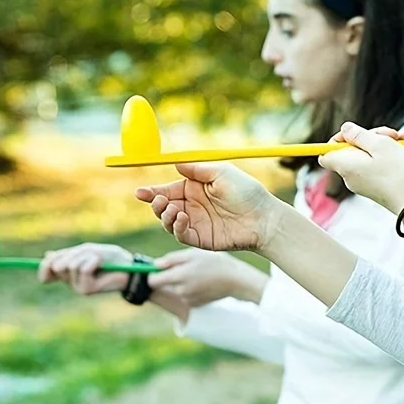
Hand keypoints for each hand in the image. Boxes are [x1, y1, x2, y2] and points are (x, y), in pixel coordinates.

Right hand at [38, 243, 132, 294]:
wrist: (129, 268)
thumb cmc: (111, 258)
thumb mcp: (87, 251)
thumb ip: (68, 255)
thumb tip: (47, 256)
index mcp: (68, 271)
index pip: (47, 271)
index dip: (44, 266)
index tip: (49, 259)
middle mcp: (70, 281)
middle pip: (57, 265)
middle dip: (72, 254)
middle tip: (88, 254)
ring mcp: (77, 287)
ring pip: (70, 266)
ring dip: (85, 257)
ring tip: (98, 260)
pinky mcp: (86, 290)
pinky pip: (83, 269)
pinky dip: (92, 261)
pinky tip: (100, 263)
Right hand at [135, 163, 281, 252]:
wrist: (264, 217)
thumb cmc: (247, 192)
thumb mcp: (222, 173)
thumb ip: (198, 169)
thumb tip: (176, 164)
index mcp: (195, 189)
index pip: (168, 190)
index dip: (152, 191)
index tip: (140, 192)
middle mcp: (193, 206)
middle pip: (164, 207)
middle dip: (156, 204)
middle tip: (160, 200)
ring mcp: (196, 223)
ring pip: (168, 222)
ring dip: (165, 216)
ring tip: (174, 209)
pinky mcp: (200, 239)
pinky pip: (180, 235)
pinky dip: (176, 227)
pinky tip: (182, 218)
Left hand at [147, 248, 258, 307]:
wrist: (237, 281)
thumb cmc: (216, 263)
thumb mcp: (194, 254)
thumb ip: (172, 260)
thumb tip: (155, 265)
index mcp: (178, 278)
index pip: (152, 280)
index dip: (153, 274)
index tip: (159, 268)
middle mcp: (180, 291)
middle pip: (164, 285)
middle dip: (170, 277)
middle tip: (185, 267)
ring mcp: (188, 299)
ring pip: (176, 289)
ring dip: (182, 282)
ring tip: (199, 272)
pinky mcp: (196, 304)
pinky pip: (186, 295)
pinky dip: (191, 289)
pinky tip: (204, 281)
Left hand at [318, 123, 403, 214]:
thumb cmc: (399, 174)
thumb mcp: (380, 144)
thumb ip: (359, 134)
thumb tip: (345, 129)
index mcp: (346, 165)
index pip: (326, 152)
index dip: (339, 138)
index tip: (357, 132)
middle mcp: (353, 176)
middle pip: (356, 149)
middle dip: (378, 136)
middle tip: (396, 134)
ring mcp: (367, 182)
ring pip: (375, 155)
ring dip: (394, 144)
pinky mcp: (381, 187)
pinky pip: (385, 165)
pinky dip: (398, 155)